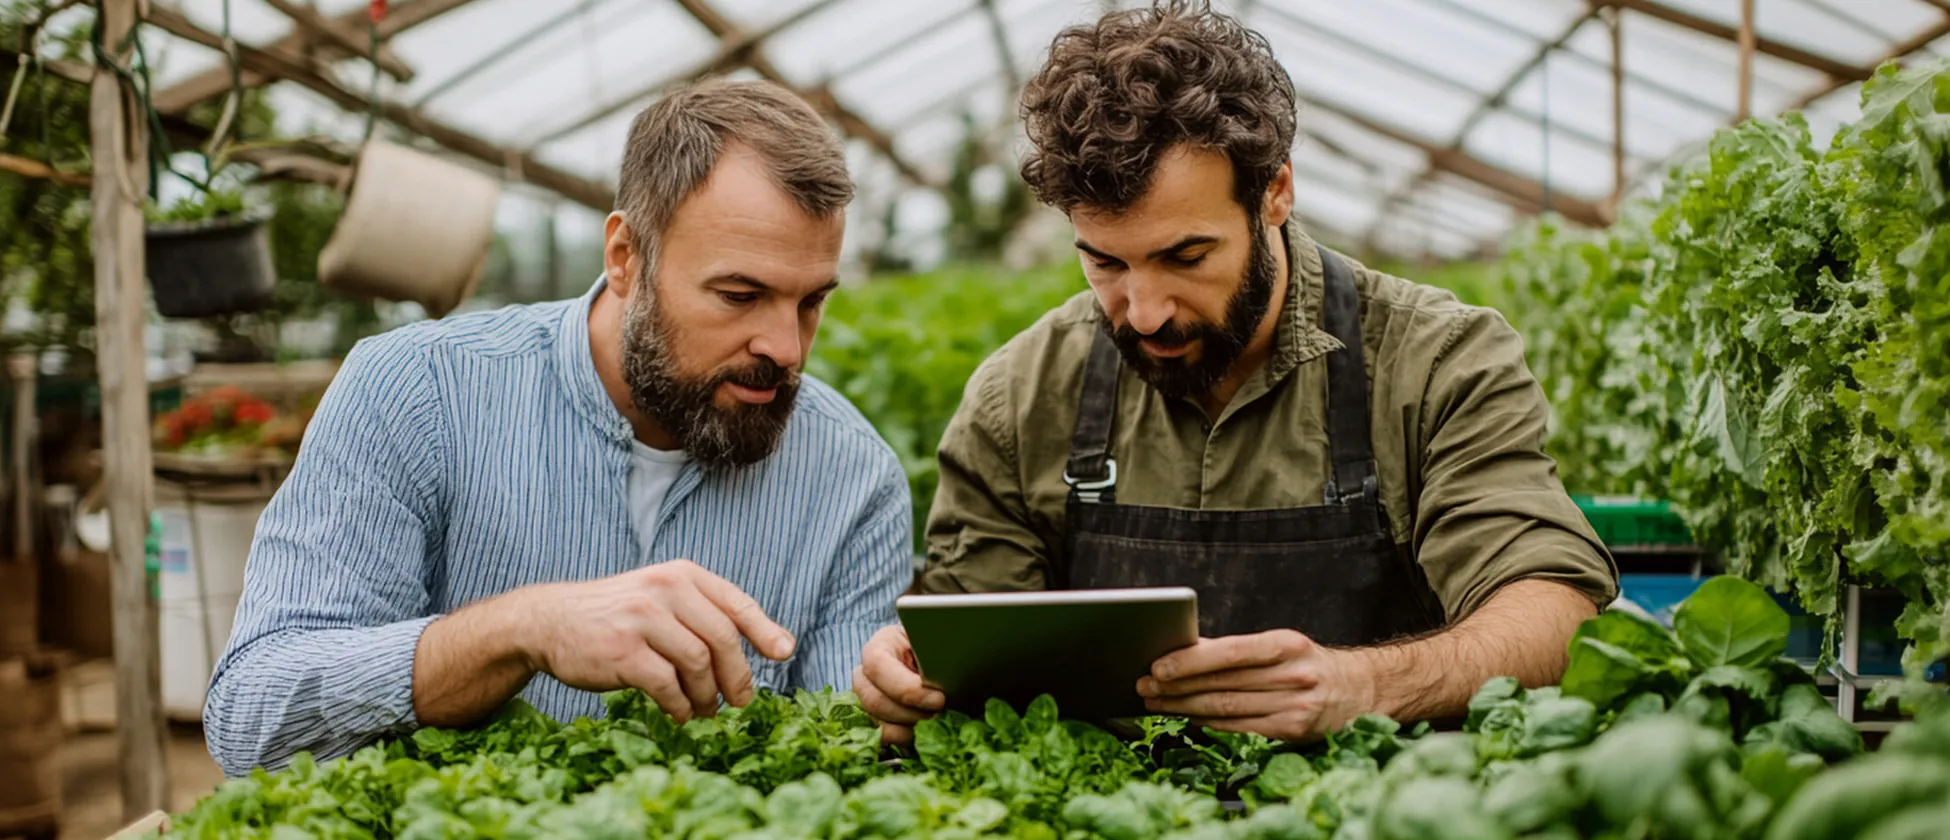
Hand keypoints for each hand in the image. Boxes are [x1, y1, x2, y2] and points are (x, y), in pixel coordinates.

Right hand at [515, 560, 795, 722]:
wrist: (549, 621)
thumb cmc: (616, 616)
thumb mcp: (660, 598)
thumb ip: (701, 614)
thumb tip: (757, 649)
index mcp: (681, 575)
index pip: (736, 603)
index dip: (765, 630)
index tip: (784, 653)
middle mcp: (665, 590)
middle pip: (722, 639)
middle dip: (738, 676)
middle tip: (741, 701)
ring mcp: (642, 619)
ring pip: (699, 664)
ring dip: (708, 695)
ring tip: (705, 710)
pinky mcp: (622, 651)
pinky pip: (667, 685)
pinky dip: (680, 705)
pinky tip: (680, 713)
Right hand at [851, 625, 943, 744]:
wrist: (950, 664)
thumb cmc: (947, 651)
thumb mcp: (945, 646)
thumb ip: (943, 659)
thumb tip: (946, 681)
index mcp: (884, 644)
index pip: (877, 665)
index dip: (906, 688)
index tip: (939, 699)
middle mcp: (869, 671)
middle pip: (873, 699)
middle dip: (910, 713)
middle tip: (939, 713)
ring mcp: (869, 697)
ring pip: (875, 720)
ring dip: (907, 727)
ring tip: (933, 722)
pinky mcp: (877, 718)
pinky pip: (879, 735)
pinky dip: (901, 739)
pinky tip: (920, 734)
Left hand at [1136, 630, 1377, 740]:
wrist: (1359, 691)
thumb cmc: (1309, 663)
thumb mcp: (1280, 645)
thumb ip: (1236, 648)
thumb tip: (1186, 649)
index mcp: (1287, 645)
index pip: (1230, 653)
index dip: (1191, 661)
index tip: (1158, 665)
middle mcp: (1292, 676)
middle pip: (1222, 684)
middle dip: (1176, 686)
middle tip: (1145, 685)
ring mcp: (1294, 707)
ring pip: (1226, 709)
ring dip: (1184, 706)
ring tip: (1157, 702)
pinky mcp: (1291, 732)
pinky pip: (1239, 728)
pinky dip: (1208, 722)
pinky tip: (1188, 716)